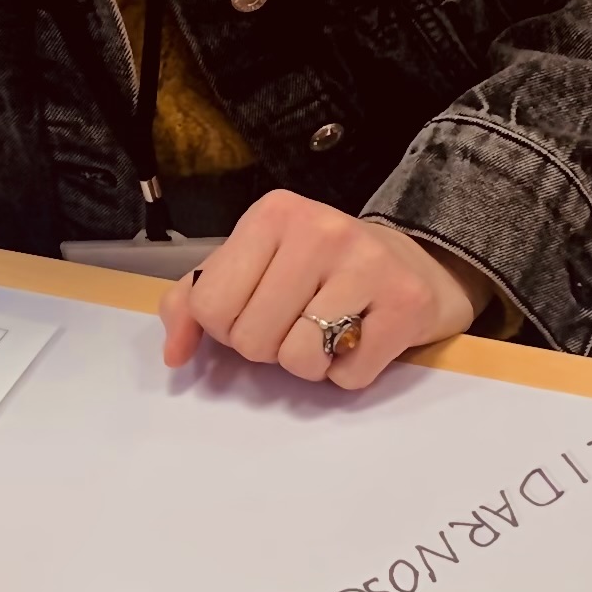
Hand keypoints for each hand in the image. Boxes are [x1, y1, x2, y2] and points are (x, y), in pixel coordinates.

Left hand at [159, 192, 477, 390]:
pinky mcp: (406, 304)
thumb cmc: (320, 270)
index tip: (257, 310)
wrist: (416, 263)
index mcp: (273, 214)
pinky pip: (348, 376)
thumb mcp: (254, 266)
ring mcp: (367, 264)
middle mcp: (320, 229)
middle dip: (269, 347)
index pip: (210, 306)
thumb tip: (175, 353)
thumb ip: (197, 301)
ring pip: (299, 361)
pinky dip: (348, 374)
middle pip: (252, 340)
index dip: (227, 327)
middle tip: (298, 323)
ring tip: (330, 333)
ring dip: (310, 365)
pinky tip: (363, 340)